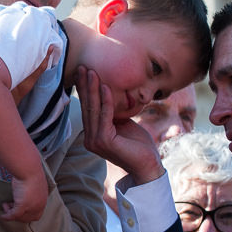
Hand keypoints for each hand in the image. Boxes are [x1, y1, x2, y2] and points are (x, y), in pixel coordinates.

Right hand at [0, 166, 48, 222]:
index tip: (18, 207)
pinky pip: (13, 215)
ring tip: (5, 205)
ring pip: (20, 217)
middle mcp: (39, 205)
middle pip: (28, 217)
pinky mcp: (23, 206)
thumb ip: (30, 189)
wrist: (28, 169)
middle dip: (18, 214)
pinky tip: (3, 216)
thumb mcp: (32, 181)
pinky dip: (7, 217)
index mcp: (43, 199)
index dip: (27, 213)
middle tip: (9, 206)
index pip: (36, 213)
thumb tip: (22, 190)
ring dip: (12, 214)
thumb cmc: (30, 172)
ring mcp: (32, 206)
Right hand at [75, 66, 162, 183]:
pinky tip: (107, 87)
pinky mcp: (104, 141)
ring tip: (92, 72)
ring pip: (94, 110)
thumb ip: (113, 113)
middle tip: (83, 66)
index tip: (83, 71)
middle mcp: (90, 139)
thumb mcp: (123, 123)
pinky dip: (106, 101)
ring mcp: (95, 141)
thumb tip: (108, 93)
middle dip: (84, 86)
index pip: (88, 108)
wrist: (148, 164)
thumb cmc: (138, 145)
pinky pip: (105, 116)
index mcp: (92, 134)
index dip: (85, 89)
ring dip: (93, 89)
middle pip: (87, 107)